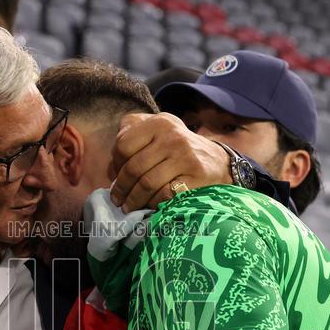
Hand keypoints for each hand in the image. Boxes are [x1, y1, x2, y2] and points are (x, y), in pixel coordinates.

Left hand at [110, 112, 230, 212]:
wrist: (218, 164)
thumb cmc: (178, 151)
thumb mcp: (158, 132)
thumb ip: (132, 135)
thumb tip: (112, 163)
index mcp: (159, 123)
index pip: (123, 145)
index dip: (116, 164)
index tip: (116, 176)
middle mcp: (172, 136)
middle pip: (133, 167)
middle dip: (121, 188)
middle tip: (117, 199)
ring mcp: (185, 156)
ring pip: (146, 184)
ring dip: (133, 200)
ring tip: (128, 207)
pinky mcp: (195, 177)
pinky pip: (163, 195)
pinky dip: (152, 204)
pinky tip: (149, 206)